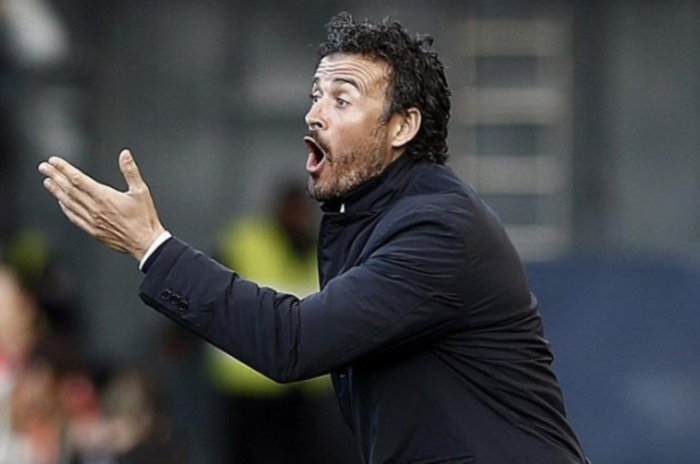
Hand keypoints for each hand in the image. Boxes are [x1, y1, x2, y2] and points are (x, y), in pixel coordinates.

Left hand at [38, 149, 165, 261]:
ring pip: (68, 202)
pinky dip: (65, 208)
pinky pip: (74, 217)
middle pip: (69, 189)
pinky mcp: (93, 231)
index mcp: (104, 196)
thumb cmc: (144, 218)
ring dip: (56, 191)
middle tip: (43, 167)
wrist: (145, 242)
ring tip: (47, 181)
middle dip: (55, 176)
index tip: (54, 161)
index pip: (78, 179)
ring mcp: (91, 220)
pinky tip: (61, 202)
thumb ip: (131, 171)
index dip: (64, 169)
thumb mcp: (141, 191)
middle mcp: (94, 208)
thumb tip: (125, 155)